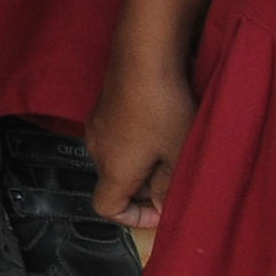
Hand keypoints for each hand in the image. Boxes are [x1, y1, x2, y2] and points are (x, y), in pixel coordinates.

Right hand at [89, 57, 193, 231]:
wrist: (143, 57)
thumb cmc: (163, 108)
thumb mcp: (178, 154)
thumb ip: (170, 188)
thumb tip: (163, 208)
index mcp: (113, 169)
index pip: (106, 208)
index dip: (134, 218)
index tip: (162, 211)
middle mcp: (97, 150)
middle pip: (114, 184)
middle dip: (145, 189)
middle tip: (177, 178)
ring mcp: (97, 126)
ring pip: (116, 159)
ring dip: (142, 164)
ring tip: (172, 149)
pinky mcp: (102, 108)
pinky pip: (116, 137)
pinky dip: (135, 143)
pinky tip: (160, 125)